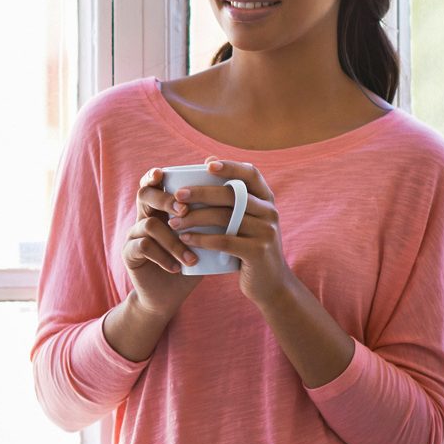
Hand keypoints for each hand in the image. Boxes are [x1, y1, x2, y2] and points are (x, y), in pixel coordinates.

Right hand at [120, 168, 203, 315]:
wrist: (171, 297)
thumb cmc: (191, 263)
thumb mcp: (203, 238)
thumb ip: (214, 216)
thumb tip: (238, 190)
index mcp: (160, 209)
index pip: (153, 184)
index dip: (154, 176)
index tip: (163, 173)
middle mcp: (143, 217)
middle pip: (144, 195)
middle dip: (165, 199)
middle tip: (184, 210)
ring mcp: (133, 235)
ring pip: (149, 224)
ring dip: (174, 241)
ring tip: (191, 257)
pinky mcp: (129, 254)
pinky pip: (143, 246)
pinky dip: (164, 256)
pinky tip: (177, 267)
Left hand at [163, 159, 293, 305]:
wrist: (270, 284)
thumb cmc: (249, 245)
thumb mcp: (246, 218)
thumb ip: (232, 195)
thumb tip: (208, 158)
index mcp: (266, 199)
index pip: (251, 173)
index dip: (230, 166)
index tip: (206, 165)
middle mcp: (270, 212)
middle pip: (232, 194)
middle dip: (201, 193)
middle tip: (176, 197)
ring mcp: (266, 232)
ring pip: (225, 217)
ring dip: (195, 218)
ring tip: (173, 222)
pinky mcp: (258, 252)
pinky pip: (224, 241)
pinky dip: (201, 239)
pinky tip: (185, 239)